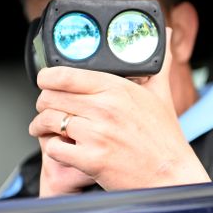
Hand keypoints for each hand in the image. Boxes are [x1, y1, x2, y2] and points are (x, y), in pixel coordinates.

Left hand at [29, 28, 209, 195]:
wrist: (171, 176)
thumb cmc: (165, 139)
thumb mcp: (161, 95)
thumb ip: (158, 65)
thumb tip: (165, 36)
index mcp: (117, 89)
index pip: (66, 74)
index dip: (48, 77)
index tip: (46, 80)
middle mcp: (104, 109)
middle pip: (50, 97)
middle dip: (44, 103)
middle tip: (47, 108)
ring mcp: (96, 135)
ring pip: (48, 121)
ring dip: (41, 126)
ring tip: (45, 128)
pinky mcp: (90, 159)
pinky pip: (54, 148)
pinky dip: (52, 148)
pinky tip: (61, 147)